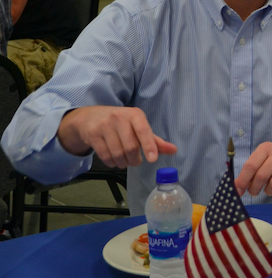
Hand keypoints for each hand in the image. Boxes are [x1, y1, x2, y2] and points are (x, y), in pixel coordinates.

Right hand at [57, 106, 176, 167]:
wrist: (90, 117)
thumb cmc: (121, 123)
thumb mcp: (138, 127)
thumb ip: (155, 140)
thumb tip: (174, 150)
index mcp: (135, 115)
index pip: (144, 131)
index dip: (149, 146)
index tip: (153, 159)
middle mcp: (119, 118)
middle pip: (131, 147)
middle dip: (135, 159)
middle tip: (136, 161)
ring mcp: (104, 126)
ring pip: (117, 154)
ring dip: (123, 163)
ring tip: (125, 160)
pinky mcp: (92, 135)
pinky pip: (105, 156)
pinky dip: (112, 163)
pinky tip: (114, 160)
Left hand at [235, 142, 271, 196]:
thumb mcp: (262, 163)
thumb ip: (248, 173)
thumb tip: (235, 187)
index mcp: (266, 148)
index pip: (250, 165)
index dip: (243, 180)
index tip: (238, 191)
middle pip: (261, 176)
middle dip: (254, 188)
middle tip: (253, 192)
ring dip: (268, 191)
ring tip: (269, 189)